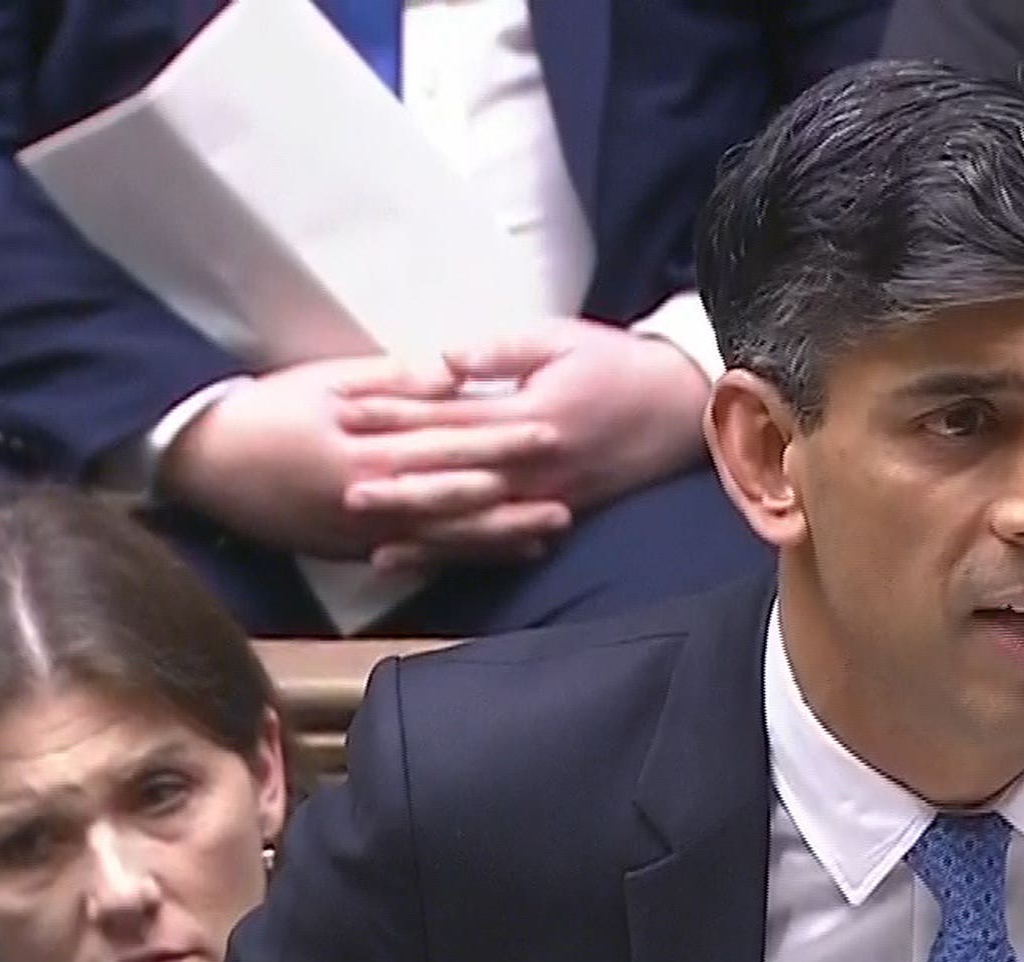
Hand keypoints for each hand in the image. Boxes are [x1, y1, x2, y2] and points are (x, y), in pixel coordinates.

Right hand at [158, 356, 568, 563]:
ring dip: (498, 537)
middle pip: (457, 496)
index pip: (451, 440)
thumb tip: (453, 374)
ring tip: (547, 533)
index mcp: (371, 445)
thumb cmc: (267, 411)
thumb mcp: (327, 381)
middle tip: (569, 498)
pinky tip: (496, 555)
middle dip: (514, 498)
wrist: (206, 462)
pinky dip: (460, 557)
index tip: (551, 430)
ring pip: (445, 536)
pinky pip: (418, 558)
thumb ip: (395, 381)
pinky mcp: (355, 551)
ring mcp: (365, 531)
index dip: (503, 439)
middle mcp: (374, 496)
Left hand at [335, 318, 709, 565]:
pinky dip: (457, 553)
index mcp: (530, 413)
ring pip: (472, 518)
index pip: (449, 413)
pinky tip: (421, 559)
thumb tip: (446, 359)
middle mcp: (534, 464)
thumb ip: (502, 350)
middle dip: (394, 479)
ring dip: (419, 527)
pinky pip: (498, 540)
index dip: (396, 411)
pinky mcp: (556, 515)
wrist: (684, 411)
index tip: (348, 408)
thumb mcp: (562, 339)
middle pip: (453, 474)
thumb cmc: (620, 367)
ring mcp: (546, 496)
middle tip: (338, 483)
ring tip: (366, 535)